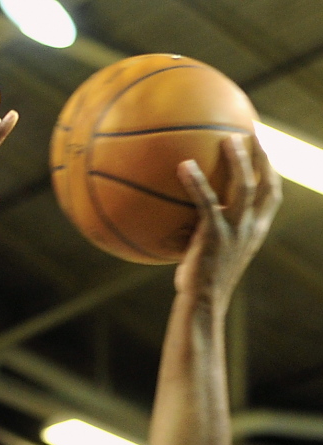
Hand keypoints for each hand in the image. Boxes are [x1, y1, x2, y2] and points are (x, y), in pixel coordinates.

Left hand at [174, 134, 280, 314]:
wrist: (202, 305)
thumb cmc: (200, 283)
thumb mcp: (210, 255)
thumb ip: (206, 233)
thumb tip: (180, 217)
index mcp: (255, 231)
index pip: (272, 194)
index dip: (270, 168)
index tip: (264, 148)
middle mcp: (251, 228)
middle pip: (264, 183)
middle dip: (261, 155)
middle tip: (251, 131)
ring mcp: (236, 231)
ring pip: (245, 187)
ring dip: (239, 160)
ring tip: (228, 139)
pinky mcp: (215, 236)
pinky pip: (207, 203)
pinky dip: (197, 182)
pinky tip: (184, 166)